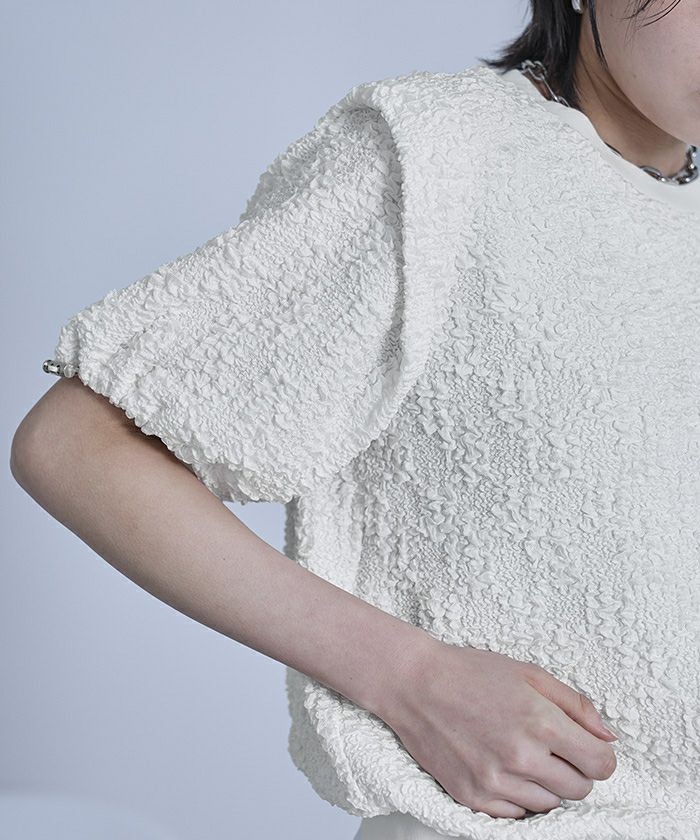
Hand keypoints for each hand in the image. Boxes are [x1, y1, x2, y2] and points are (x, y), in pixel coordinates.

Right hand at [381, 639, 617, 818]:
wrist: (415, 685)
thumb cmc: (472, 673)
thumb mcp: (528, 673)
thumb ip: (575, 704)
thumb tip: (609, 737)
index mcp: (540, 721)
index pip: (601, 764)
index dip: (599, 755)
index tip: (587, 748)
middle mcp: (521, 756)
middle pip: (580, 789)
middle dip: (574, 770)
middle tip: (550, 748)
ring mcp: (495, 781)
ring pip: (550, 804)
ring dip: (545, 784)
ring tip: (521, 754)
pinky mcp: (473, 798)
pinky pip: (517, 815)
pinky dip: (517, 796)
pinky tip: (502, 767)